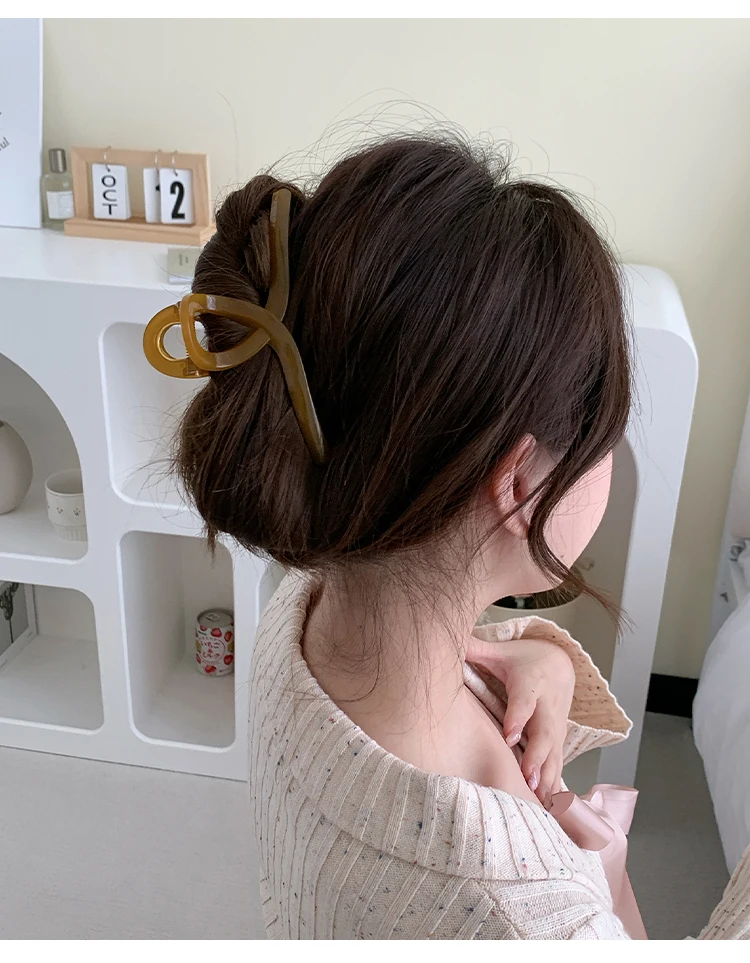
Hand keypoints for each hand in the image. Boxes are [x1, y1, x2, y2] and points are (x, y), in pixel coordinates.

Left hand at [465, 638, 574, 807]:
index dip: (518, 718)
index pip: (524, 702)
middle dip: (536, 756)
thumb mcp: (499, 652)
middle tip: (526, 777)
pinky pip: (557, 762)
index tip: (509, 736)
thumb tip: (443, 637)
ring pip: (555, 752)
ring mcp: (556, 724)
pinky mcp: (558, 738)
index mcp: (529, 683)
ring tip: (539, 801)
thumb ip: (472, 649)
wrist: (559, 663)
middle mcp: (546, 706)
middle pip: (544, 732)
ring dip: (547, 776)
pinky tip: (549, 807)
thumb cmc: (521, 660)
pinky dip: (555, 784)